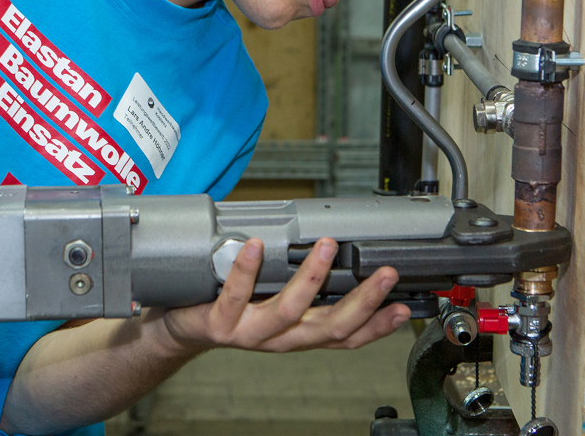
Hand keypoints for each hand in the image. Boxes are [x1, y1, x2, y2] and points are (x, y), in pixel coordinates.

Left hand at [162, 238, 409, 352]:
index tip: (403, 305)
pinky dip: (247, 270)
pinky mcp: (220, 322)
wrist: (181, 328)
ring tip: (326, 247)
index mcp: (297, 334)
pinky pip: (236, 295)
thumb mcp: (276, 306)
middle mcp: (279, 339)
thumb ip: (305, 289)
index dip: (378, 325)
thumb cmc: (231, 309)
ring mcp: (249, 332)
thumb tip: (337, 257)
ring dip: (311, 278)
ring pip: (288, 312)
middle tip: (384, 273)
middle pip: (329, 328)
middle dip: (362, 301)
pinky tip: (256, 246)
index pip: (347, 336)